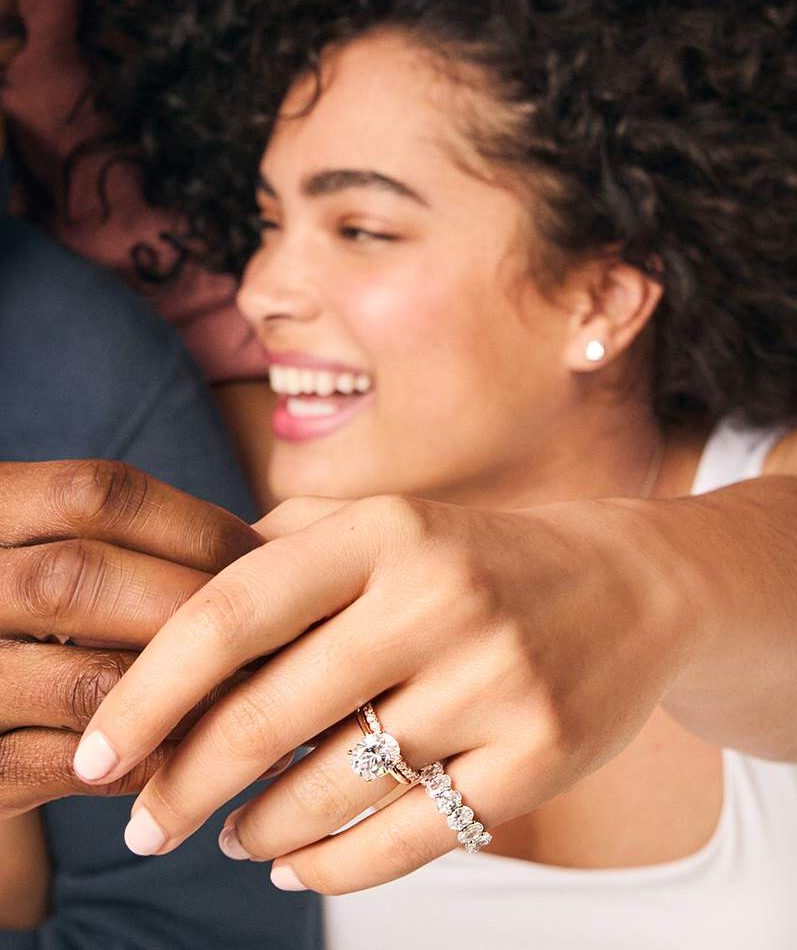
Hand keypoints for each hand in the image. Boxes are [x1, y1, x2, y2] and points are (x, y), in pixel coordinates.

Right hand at [0, 459, 260, 816]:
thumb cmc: (32, 619)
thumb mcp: (44, 550)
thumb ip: (122, 540)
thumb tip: (267, 550)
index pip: (95, 495)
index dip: (194, 524)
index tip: (263, 558)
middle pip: (84, 578)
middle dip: (196, 605)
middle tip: (275, 631)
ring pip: (89, 681)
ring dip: (191, 691)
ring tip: (263, 694)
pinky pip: (74, 767)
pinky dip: (155, 757)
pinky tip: (207, 750)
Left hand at [72, 493, 699, 891]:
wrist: (631, 586)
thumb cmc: (480, 558)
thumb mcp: (389, 522)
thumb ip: (283, 551)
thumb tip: (171, 621)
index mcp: (384, 530)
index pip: (231, 613)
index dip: (148, 692)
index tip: (97, 753)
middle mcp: (438, 597)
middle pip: (268, 715)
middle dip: (182, 783)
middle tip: (141, 821)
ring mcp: (497, 680)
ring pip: (333, 788)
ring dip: (257, 826)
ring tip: (225, 833)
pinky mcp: (541, 755)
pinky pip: (408, 838)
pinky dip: (332, 865)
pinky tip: (291, 861)